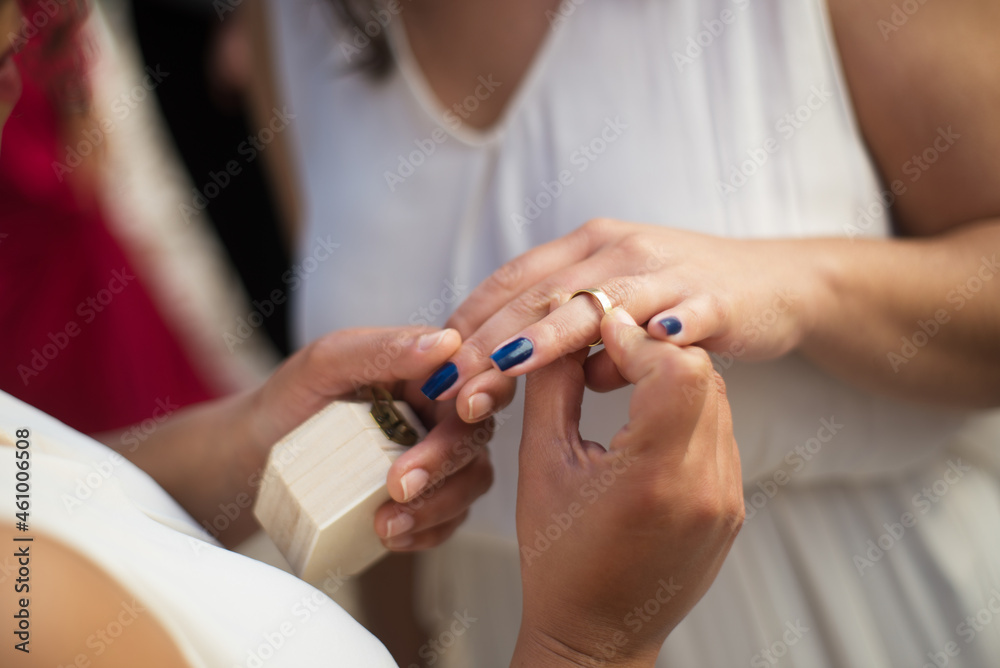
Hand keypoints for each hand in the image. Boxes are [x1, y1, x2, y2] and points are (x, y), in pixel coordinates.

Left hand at [251, 327, 495, 550]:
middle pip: (477, 433)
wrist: (257, 454)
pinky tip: (393, 535)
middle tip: (399, 483)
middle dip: (446, 460)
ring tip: (388, 523)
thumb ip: (383, 349)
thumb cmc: (293, 398)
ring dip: (439, 505)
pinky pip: (450, 519)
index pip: (478, 374)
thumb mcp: (326, 362)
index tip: (464, 409)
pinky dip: (428, 532)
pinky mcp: (428, 498)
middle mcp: (442, 411)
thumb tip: (445, 344)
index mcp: (430, 368)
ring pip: (472, 480)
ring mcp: (438, 456)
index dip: (486, 390)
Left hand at [422, 219, 819, 417]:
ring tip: (506, 367)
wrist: (774, 283)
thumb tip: (550, 378)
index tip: (429, 367)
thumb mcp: (618, 313)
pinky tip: (641, 348)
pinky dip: (661, 329)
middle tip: (450, 386)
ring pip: (597, 302)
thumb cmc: (682, 301)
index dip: (467, 323)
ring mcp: (664, 271)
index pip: (511, 283)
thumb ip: (578, 340)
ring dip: (549, 336)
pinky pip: (683, 313)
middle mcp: (616, 251)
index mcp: (585, 250)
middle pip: (540, 296)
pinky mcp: (713, 296)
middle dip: (489, 342)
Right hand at [511, 309, 743, 667]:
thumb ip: (552, 388)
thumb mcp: (541, 465)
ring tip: (625, 388)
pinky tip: (647, 425)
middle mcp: (704, 487)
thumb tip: (565, 331)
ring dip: (673, 379)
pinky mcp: (732, 505)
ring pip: (716, 398)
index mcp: (654, 478)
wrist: (596, 635)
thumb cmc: (559, 560)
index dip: (639, 341)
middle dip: (655, 353)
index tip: (604, 337)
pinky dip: (686, 412)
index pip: (677, 370)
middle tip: (610, 360)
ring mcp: (726, 498)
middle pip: (703, 376)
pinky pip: (719, 432)